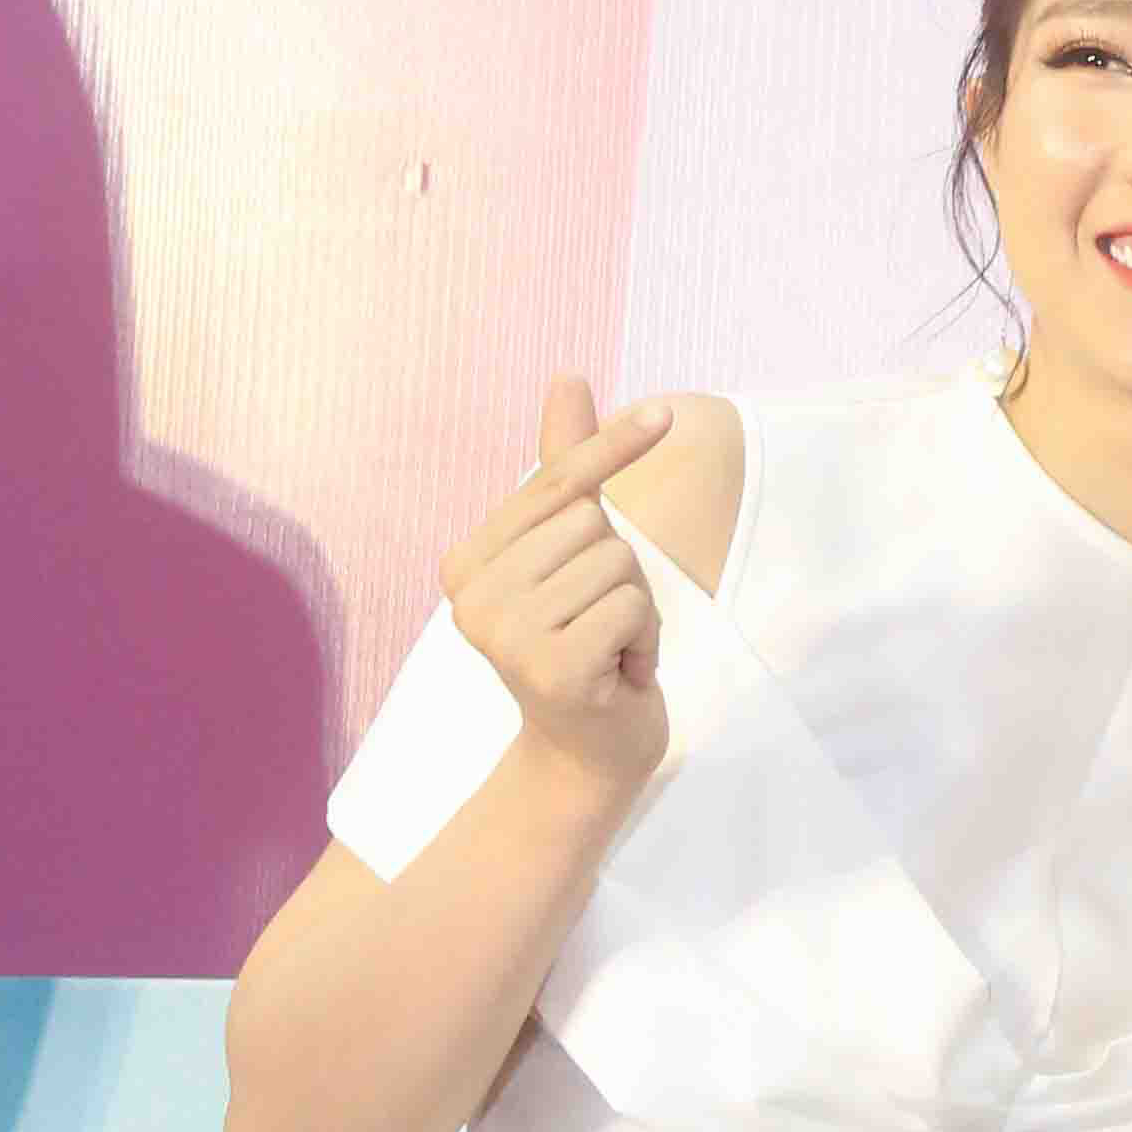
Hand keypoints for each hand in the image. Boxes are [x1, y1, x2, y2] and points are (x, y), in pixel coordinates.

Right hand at [444, 375, 672, 806]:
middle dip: (620, 572)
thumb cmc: (583, 644)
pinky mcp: (549, 668)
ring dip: (635, 611)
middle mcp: (471, 595)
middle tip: (598, 624)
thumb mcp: (572, 553)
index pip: (553, 485)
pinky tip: (615, 676)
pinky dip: (642, 643)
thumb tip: (568, 378)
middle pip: (594, 524)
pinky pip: (631, 608)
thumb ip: (564, 470)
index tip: (666, 414)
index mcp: (465, 562)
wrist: (587, 753)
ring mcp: (505, 634)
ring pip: (618, 564)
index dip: (612, 449)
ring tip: (606, 650)